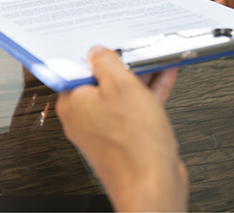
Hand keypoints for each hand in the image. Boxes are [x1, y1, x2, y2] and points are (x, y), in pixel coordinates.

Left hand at [56, 47, 187, 211]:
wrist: (153, 188)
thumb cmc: (134, 146)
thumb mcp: (122, 86)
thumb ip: (106, 62)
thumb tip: (97, 52)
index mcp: (72, 101)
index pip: (77, 68)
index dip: (94, 54)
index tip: (108, 45)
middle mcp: (82, 116)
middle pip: (99, 80)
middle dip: (121, 64)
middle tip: (134, 51)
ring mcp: (102, 128)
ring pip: (118, 94)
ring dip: (137, 77)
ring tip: (153, 60)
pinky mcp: (121, 137)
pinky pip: (131, 109)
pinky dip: (145, 94)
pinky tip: (161, 79)